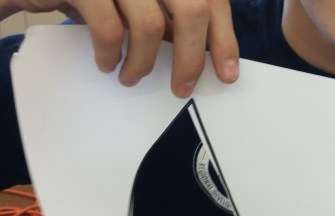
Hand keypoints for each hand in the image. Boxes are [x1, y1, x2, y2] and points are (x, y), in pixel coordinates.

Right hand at [10, 0, 238, 95]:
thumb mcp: (139, 0)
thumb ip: (169, 15)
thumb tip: (205, 54)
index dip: (223, 36)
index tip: (228, 73)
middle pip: (192, 9)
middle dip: (192, 57)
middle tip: (182, 88)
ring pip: (150, 25)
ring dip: (143, 62)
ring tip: (131, 77)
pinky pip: (109, 29)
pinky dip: (112, 55)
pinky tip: (107, 63)